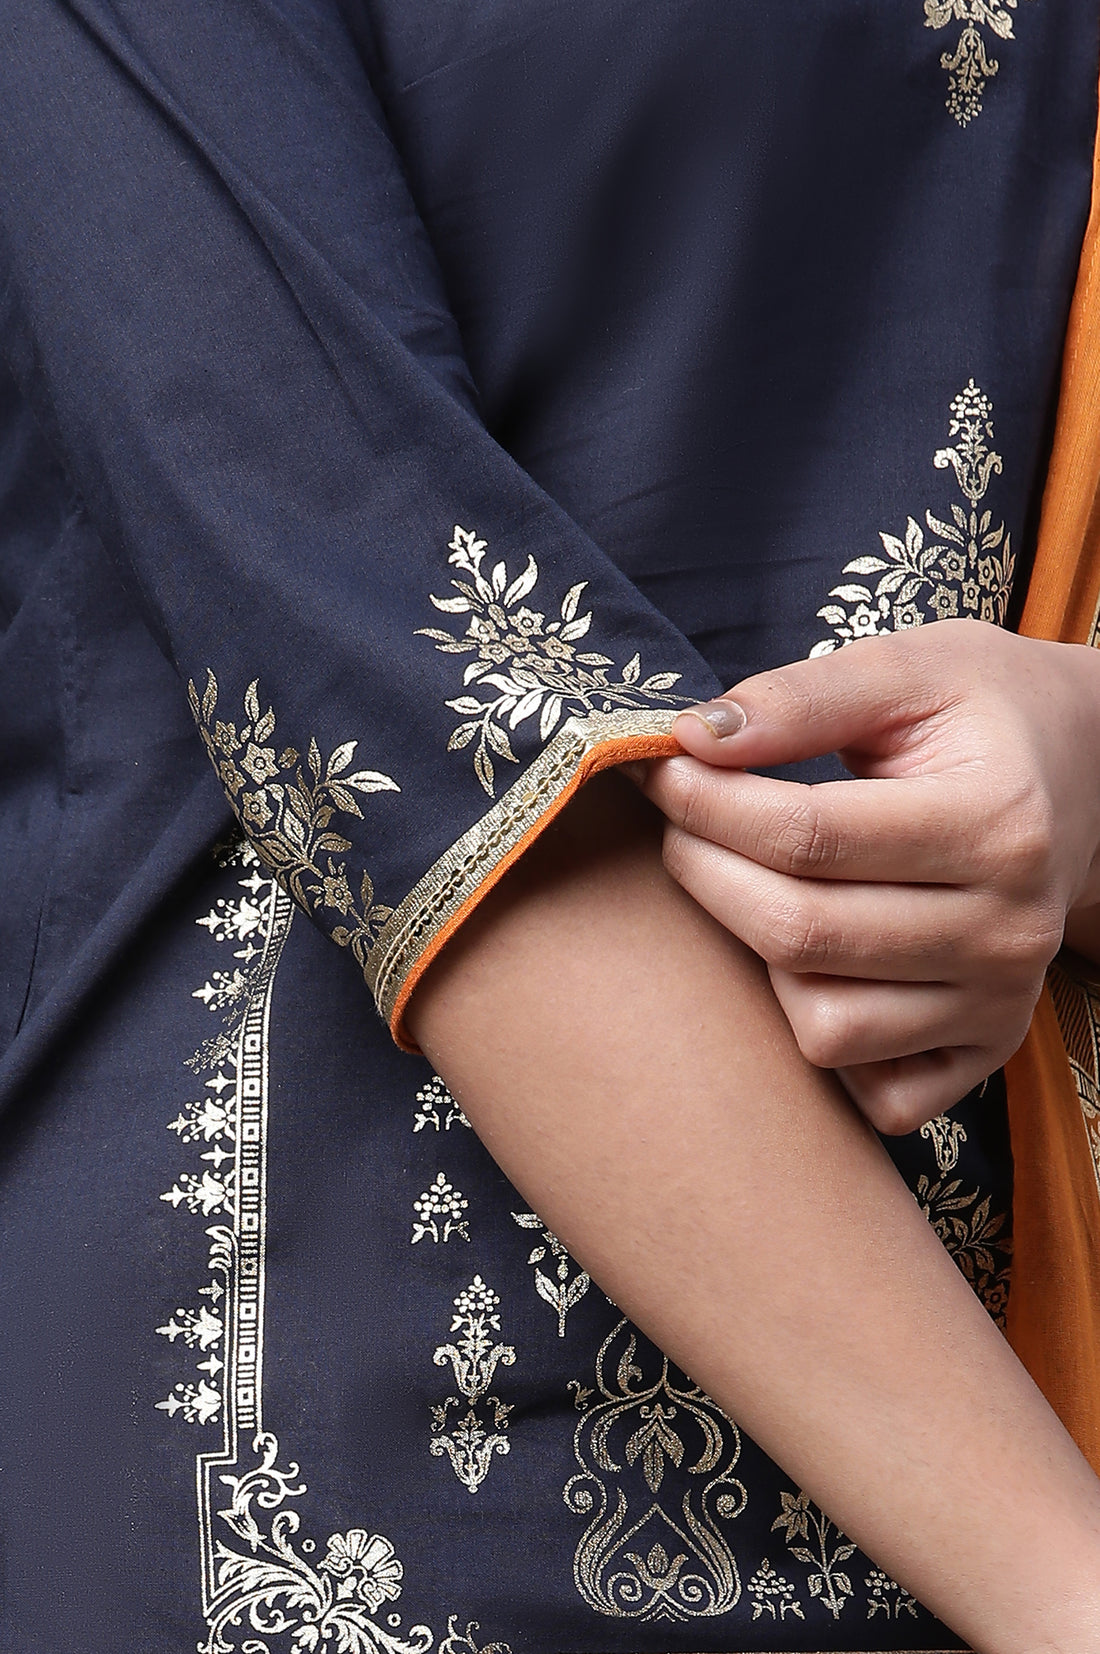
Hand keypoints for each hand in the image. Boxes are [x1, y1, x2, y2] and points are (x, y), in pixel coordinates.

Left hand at [640, 620, 1099, 1131]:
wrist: (1084, 775)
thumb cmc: (979, 713)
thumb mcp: (907, 668)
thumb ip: (801, 698)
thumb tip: (693, 739)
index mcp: (997, 822)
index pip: (808, 836)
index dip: (707, 804)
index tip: (662, 769)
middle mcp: (1010, 930)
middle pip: (801, 936)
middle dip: (705, 872)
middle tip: (681, 824)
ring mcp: (1001, 1003)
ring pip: (824, 1028)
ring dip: (758, 960)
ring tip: (754, 886)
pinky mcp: (987, 1051)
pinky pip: (875, 1095)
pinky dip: (828, 1040)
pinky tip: (816, 967)